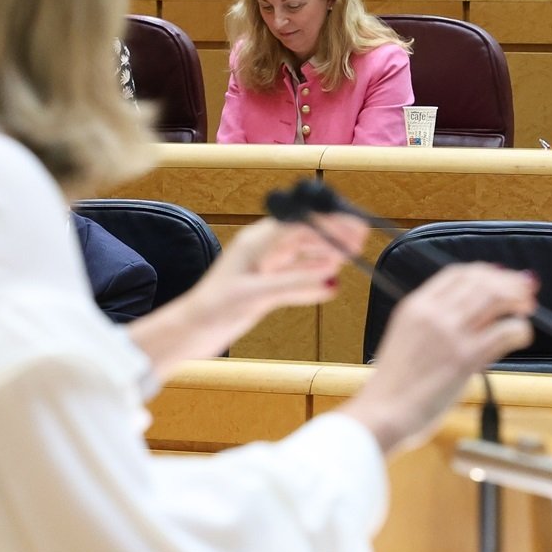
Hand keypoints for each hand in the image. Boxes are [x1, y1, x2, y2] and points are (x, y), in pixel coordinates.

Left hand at [198, 213, 366, 328]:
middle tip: (360, 239)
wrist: (191, 329)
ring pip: (302, 252)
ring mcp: (265, 266)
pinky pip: (296, 272)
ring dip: (326, 251)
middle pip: (304, 234)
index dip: (329, 222)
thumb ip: (295, 286)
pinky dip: (314, 272)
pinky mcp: (265, 284)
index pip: (301, 223)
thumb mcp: (257, 295)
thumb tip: (332, 281)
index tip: (354, 226)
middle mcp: (263, 249)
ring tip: (350, 253)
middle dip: (332, 234)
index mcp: (258, 242)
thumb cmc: (215, 308)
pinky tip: (330, 275)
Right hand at [340, 264, 537, 453]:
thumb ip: (434, 323)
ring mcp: (450, 334)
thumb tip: (474, 316)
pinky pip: (504, 331)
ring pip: (496, 298)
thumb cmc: (393, 386)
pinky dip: (520, 330)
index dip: (486, 272)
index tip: (502, 279)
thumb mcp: (406, 338)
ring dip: (518, 300)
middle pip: (481, 281)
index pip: (457, 273)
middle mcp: (433, 313)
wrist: (381, 413)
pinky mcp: (465, 358)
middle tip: (526, 293)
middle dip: (509, 283)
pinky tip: (521, 337)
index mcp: (415, 305)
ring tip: (527, 310)